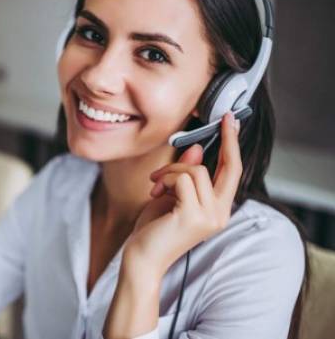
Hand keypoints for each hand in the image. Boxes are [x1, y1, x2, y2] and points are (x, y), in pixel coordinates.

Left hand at [122, 112, 241, 277]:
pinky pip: (182, 179)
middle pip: (231, 168)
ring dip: (170, 171)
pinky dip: (165, 179)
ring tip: (155, 184)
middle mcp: (220, 214)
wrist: (141, 258)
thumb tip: (198, 149)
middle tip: (223, 118)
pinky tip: (154, 192)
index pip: (233, 173)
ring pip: (196, 170)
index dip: (234, 146)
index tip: (232, 121)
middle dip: (228, 139)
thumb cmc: (154, 229)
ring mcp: (210, 217)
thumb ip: (186, 175)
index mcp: (218, 210)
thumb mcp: (171, 195)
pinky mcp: (194, 216)